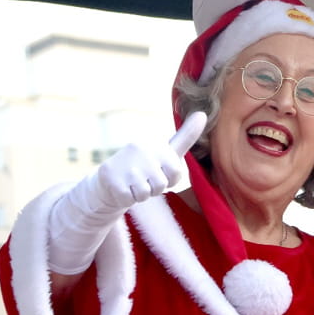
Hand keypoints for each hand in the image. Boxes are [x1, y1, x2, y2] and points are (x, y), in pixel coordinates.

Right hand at [47, 113, 205, 274]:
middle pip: (161, 185)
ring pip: (146, 194)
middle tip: (142, 179)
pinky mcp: (113, 181)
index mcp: (155, 145)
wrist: (110, 178)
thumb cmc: (144, 166)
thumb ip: (185, 136)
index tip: (158, 172)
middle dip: (154, 188)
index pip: (176, 173)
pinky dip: (127, 199)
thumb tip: (203, 114)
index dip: (168, 179)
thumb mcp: (167, 151)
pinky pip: (130, 200)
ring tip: (132, 183)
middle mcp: (140, 151)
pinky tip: (122, 187)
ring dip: (140, 194)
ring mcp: (126, 166)